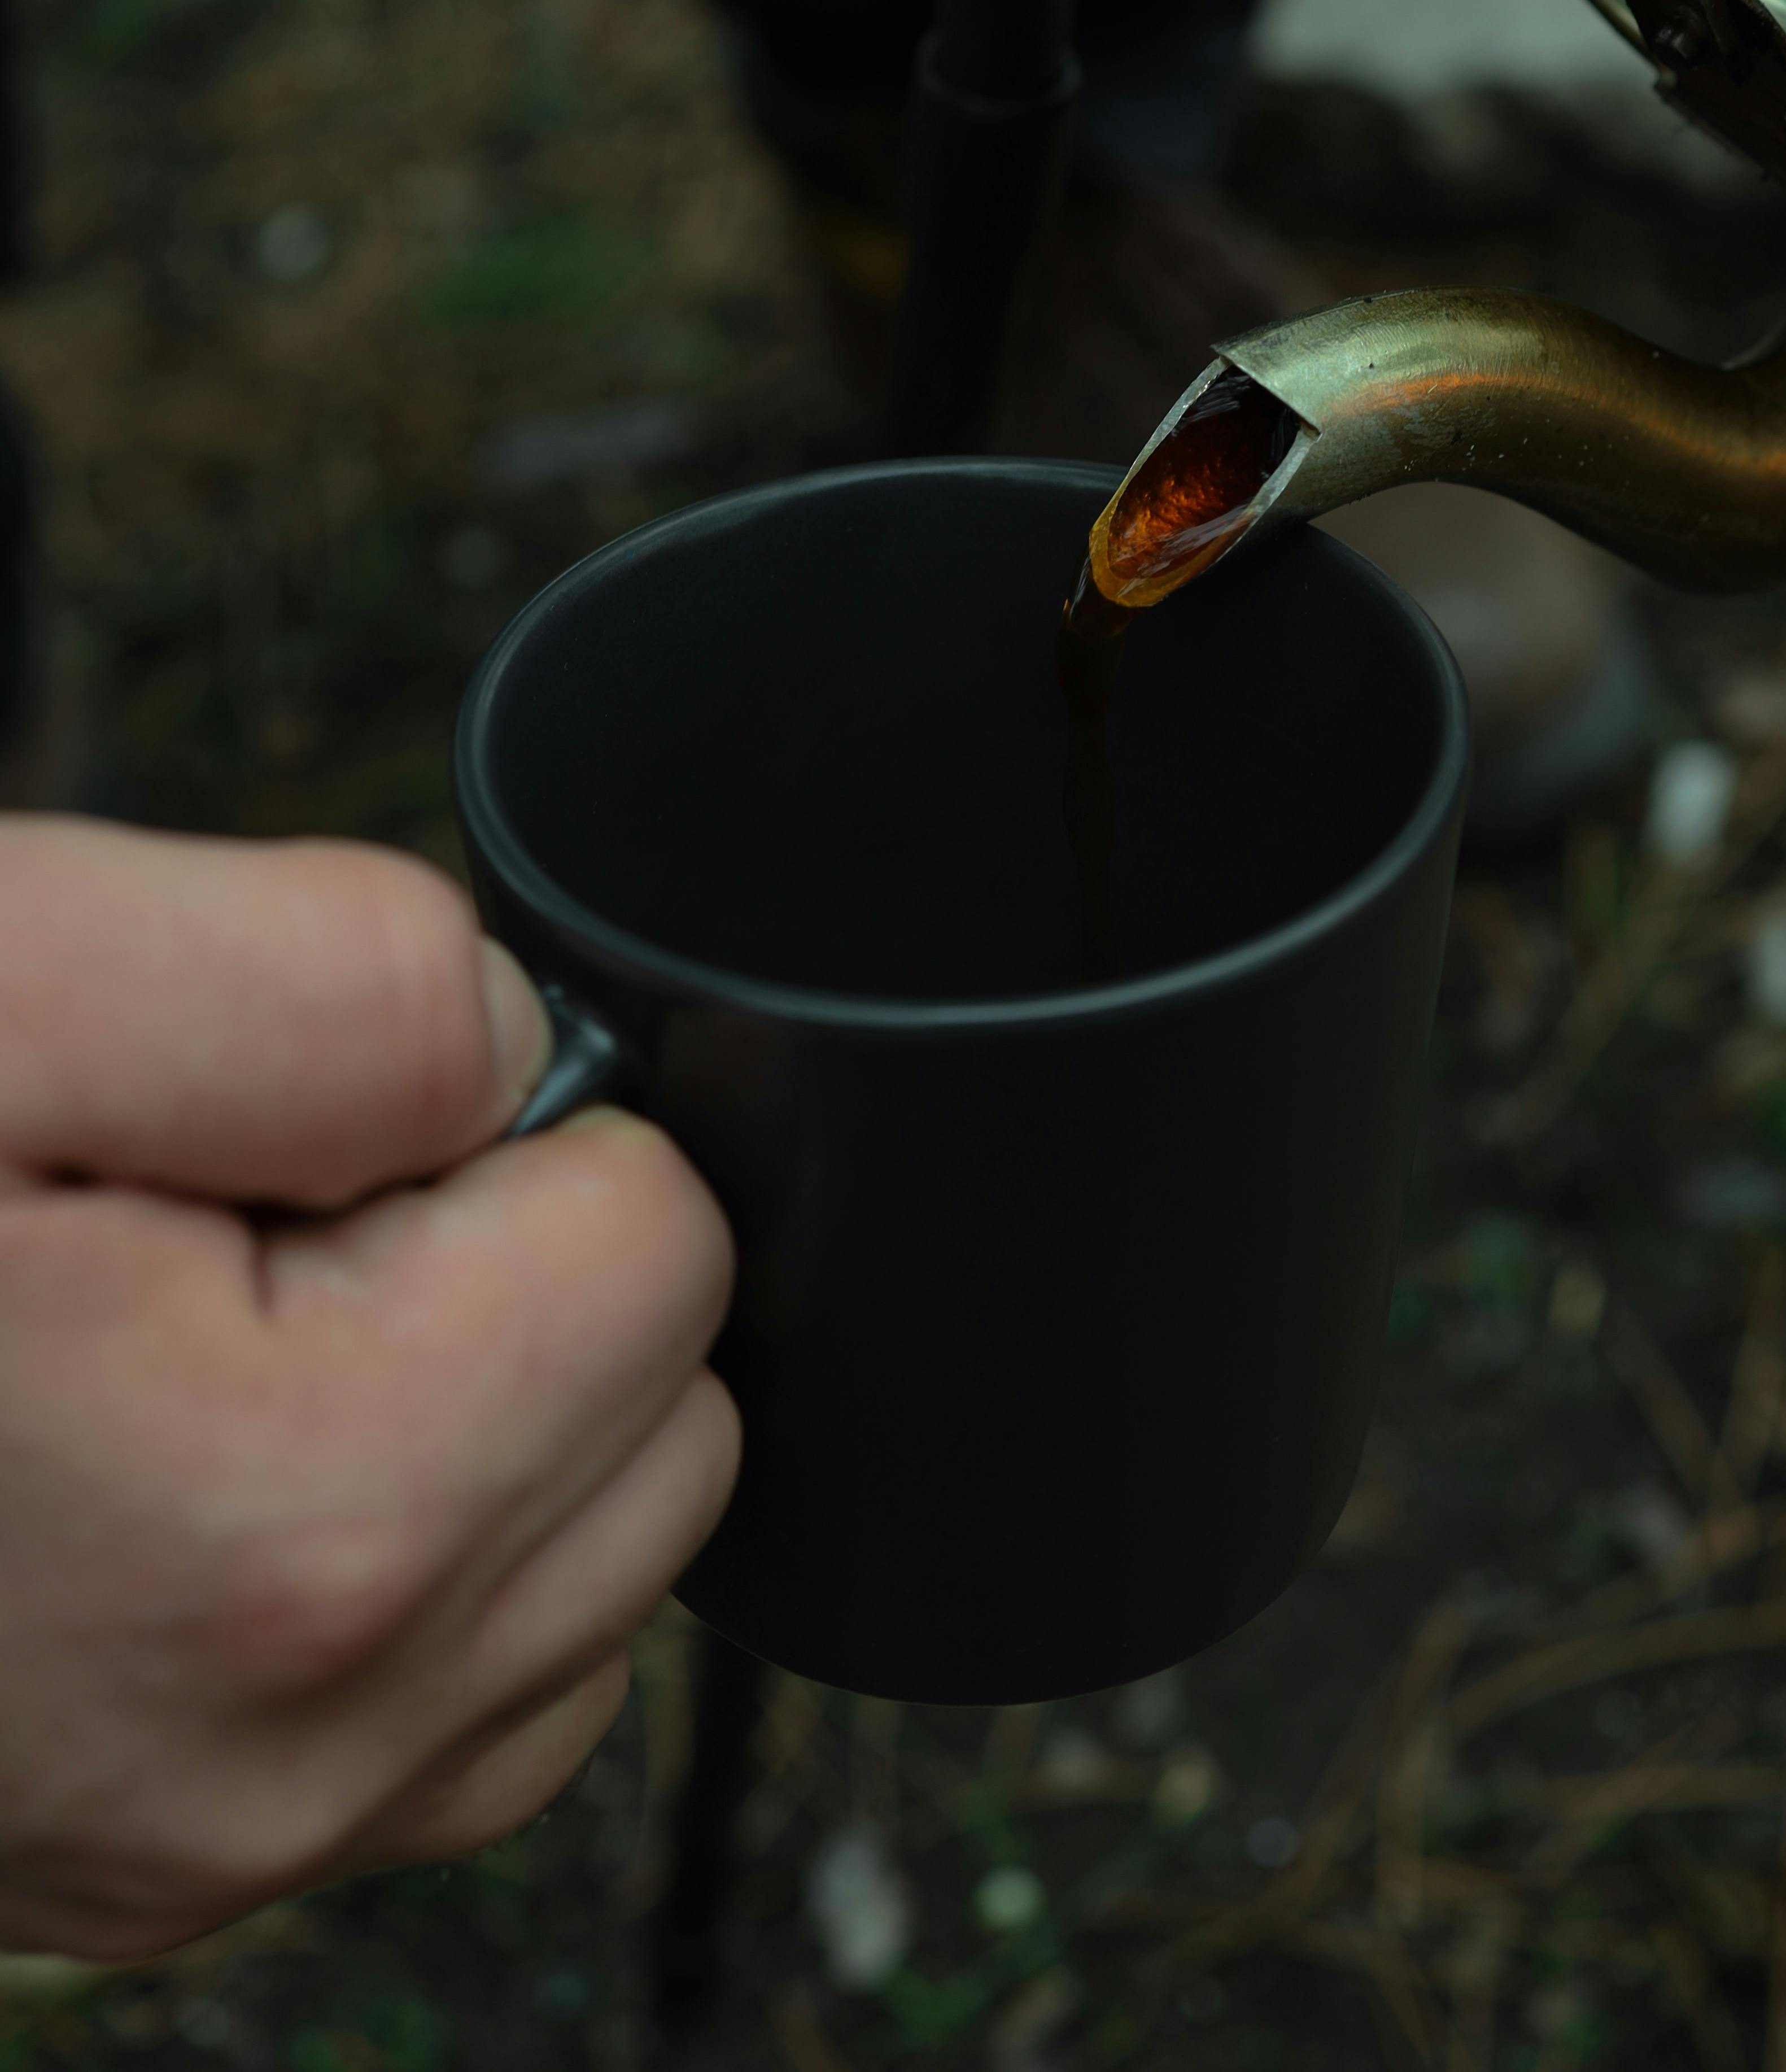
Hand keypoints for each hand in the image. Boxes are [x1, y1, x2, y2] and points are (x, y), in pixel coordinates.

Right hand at [0, 817, 737, 1959]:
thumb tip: (520, 1048)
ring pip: (582, 1567)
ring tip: (196, 1328)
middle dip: (497, 1271)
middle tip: (227, 1216)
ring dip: (458, 1414)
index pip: (664, 1237)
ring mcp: (221, 1844)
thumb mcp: (5, 978)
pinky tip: (193, 1447)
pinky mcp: (155, 1864)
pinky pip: (456, 1692)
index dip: (498, 1122)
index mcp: (304, 1527)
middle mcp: (291, 1748)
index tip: (286, 1123)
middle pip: (654, 1412)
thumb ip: (349, 980)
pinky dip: (385, 1551)